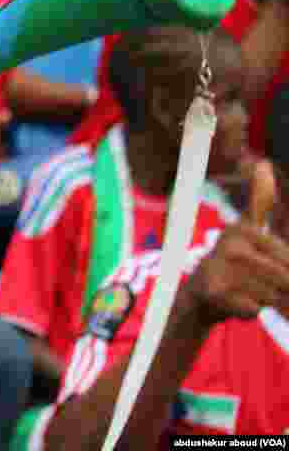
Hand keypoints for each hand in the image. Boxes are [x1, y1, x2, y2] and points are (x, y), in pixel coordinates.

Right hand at [184, 161, 288, 325]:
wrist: (195, 298)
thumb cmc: (230, 264)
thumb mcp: (245, 231)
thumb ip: (258, 202)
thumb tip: (262, 163)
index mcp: (240, 230)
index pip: (286, 258)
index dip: (283, 269)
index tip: (272, 273)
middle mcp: (229, 246)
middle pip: (282, 276)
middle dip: (279, 288)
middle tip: (262, 288)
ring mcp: (221, 270)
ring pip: (271, 294)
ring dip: (265, 300)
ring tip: (245, 293)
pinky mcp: (215, 293)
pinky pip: (254, 309)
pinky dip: (249, 312)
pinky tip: (235, 303)